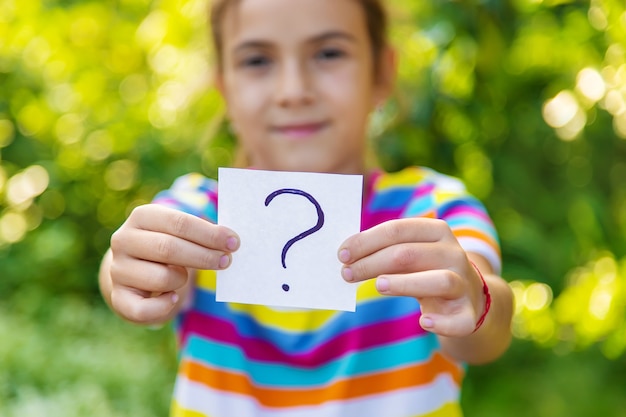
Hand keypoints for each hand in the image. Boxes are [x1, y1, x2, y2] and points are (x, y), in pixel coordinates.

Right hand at [106, 204, 238, 323]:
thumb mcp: (179, 234)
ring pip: (162, 278)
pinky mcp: (118, 297)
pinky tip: (173, 298)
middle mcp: (124, 240)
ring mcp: (118, 269)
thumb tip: (231, 241)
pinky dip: (164, 306)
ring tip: (184, 276)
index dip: (209, 234)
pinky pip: (144, 309)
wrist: (134, 272)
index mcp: (142, 216)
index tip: (234, 242)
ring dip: (182, 279)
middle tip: (226, 261)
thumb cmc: (166, 249)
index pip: (179, 222)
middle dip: (204, 256)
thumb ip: (201, 235)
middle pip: (169, 248)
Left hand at [338, 218, 486, 336]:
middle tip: (347, 274)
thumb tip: (345, 255)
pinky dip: (443, 323)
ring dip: (405, 283)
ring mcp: (464, 283)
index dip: (366, 241)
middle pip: (409, 254)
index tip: (342, 254)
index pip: (397, 229)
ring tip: (378, 286)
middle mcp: (454, 253)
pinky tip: (424, 322)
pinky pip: (460, 320)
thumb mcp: (410, 255)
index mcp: (437, 231)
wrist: (468, 298)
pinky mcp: (469, 313)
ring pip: (439, 280)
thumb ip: (384, 251)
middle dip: (372, 263)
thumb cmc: (426, 271)